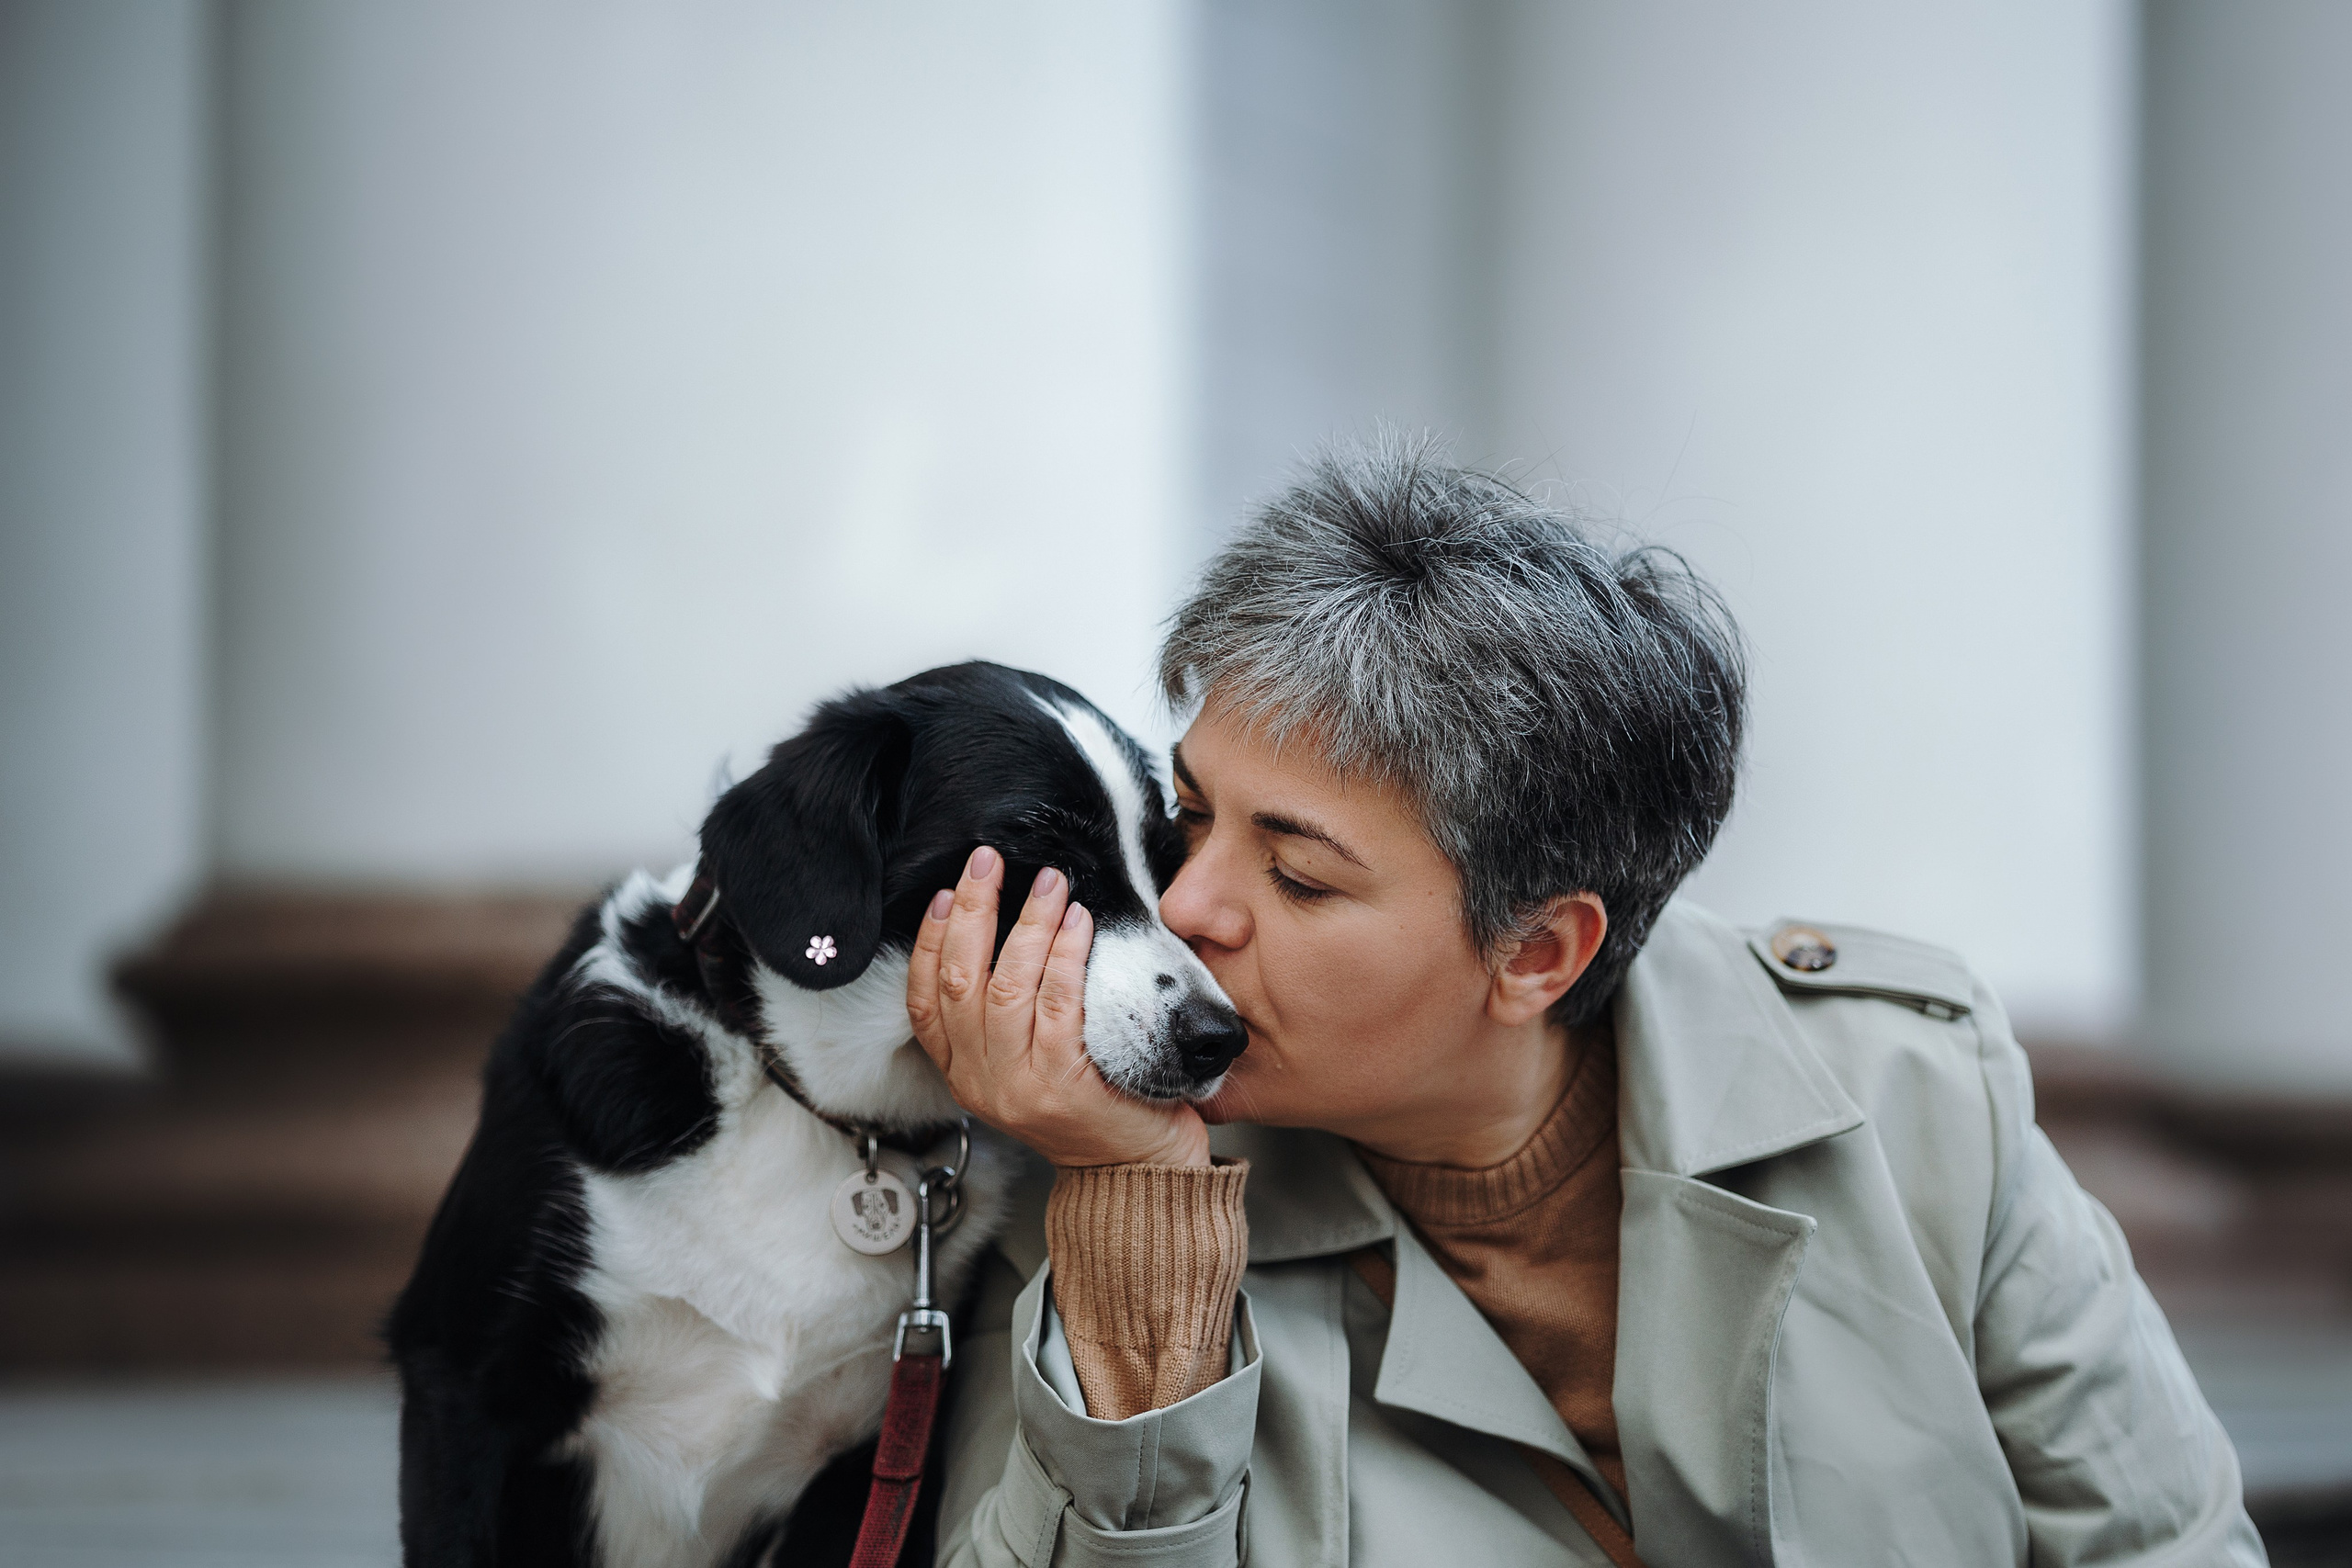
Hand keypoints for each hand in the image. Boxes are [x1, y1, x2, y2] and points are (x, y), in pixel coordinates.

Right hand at [907, 846, 1210, 1168]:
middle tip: (985, 862)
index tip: (944, 894)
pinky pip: (1058, 1004)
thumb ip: (1004, 1021)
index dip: (929, 941)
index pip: (924, 1000)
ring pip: (1006, 986)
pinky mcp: (1063, 1084)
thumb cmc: (1094, 1110)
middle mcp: (982, 1082)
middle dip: (971, 912)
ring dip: (1027, 924)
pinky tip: (1079, 922)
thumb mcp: (1029, 1070)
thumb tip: (996, 936)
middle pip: (959, 981)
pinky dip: (1066, 955)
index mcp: (965, 1076)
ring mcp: (1019, 1085)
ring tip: (1050, 883)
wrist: (1139, 1177)